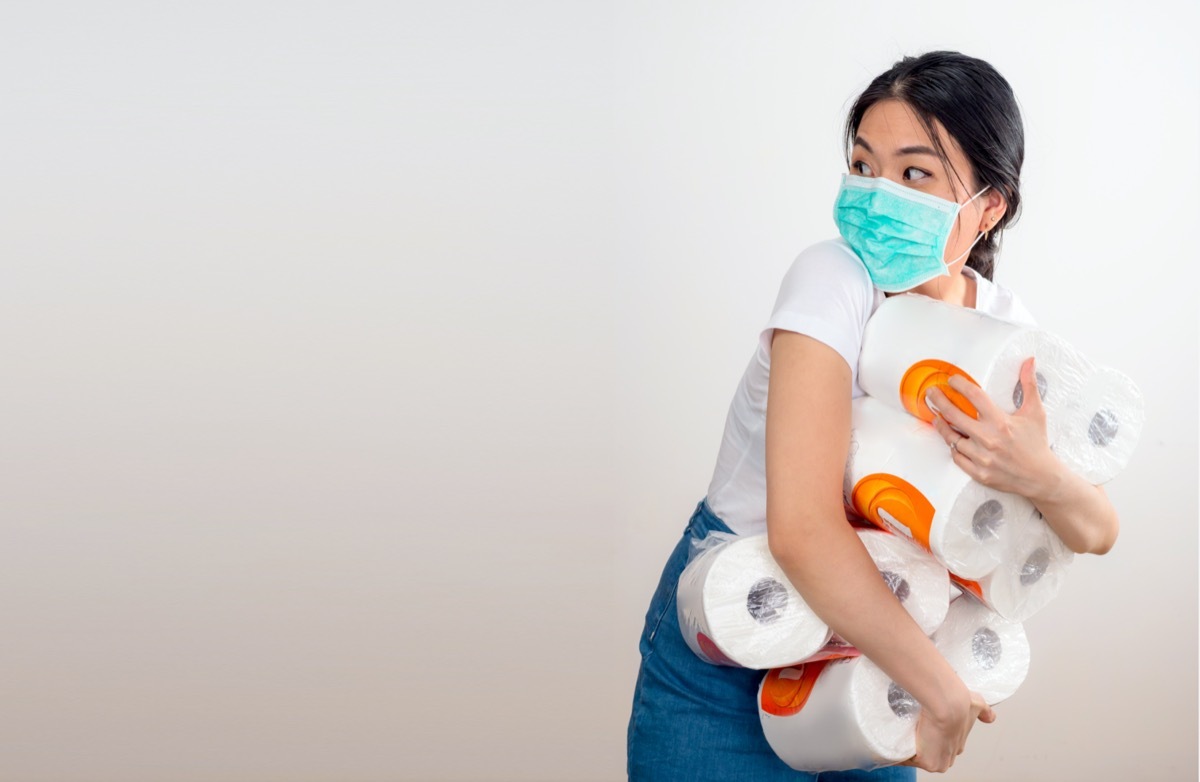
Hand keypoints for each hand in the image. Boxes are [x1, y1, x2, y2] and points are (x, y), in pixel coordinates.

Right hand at [900, 690, 996, 772]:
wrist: (947, 703)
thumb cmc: (960, 702)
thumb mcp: (977, 705)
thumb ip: (984, 711)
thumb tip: (990, 717)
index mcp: (956, 746)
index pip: (941, 747)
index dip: (931, 737)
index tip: (923, 725)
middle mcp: (947, 758)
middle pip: (928, 754)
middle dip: (918, 744)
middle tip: (911, 726)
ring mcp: (936, 762)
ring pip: (916, 758)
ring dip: (908, 747)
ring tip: (901, 731)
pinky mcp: (924, 761)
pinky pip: (905, 759)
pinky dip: (898, 751)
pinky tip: (894, 739)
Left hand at [926, 357, 1061, 498]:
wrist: (1040, 477)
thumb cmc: (1036, 443)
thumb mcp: (1035, 412)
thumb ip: (1029, 385)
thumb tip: (1029, 362)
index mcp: (1000, 422)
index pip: (973, 396)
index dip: (959, 384)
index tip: (952, 380)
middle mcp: (988, 439)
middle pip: (953, 415)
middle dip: (938, 400)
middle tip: (932, 393)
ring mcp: (981, 457)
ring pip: (951, 438)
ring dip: (942, 425)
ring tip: (937, 416)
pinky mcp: (978, 472)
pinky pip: (957, 457)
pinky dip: (953, 447)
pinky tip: (951, 439)